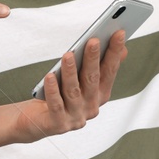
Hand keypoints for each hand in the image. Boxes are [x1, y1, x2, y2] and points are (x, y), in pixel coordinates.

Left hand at [13, 32, 127, 141]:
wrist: (36, 122)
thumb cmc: (59, 95)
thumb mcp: (81, 80)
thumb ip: (99, 66)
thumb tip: (121, 49)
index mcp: (100, 95)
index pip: (110, 71)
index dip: (115, 53)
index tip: (118, 34)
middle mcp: (91, 107)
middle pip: (92, 80)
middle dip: (93, 59)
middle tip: (93, 41)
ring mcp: (76, 117)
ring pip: (73, 91)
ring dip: (71, 72)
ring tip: (68, 55)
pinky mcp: (59, 124)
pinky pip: (56, 104)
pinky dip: (53, 90)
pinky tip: (49, 76)